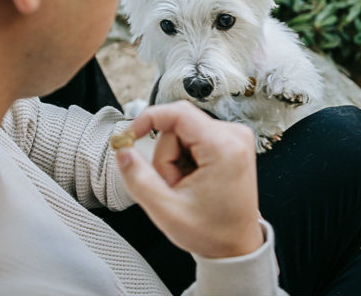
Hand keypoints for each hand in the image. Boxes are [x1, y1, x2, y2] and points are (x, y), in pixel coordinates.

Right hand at [115, 101, 262, 257]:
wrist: (236, 247)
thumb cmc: (212, 233)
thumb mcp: (167, 211)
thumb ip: (139, 179)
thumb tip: (123, 151)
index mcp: (224, 148)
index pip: (178, 113)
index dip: (148, 119)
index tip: (129, 135)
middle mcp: (234, 135)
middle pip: (178, 126)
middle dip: (167, 157)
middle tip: (174, 187)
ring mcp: (235, 137)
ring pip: (184, 133)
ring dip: (175, 159)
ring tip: (186, 187)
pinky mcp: (232, 142)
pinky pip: (195, 138)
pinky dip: (186, 158)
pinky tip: (194, 180)